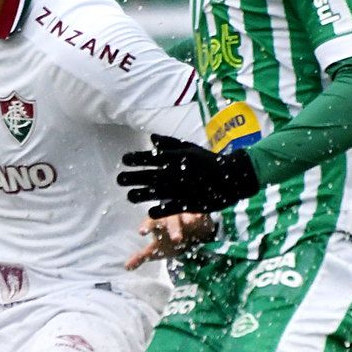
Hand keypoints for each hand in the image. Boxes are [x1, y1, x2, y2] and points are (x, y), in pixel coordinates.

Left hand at [117, 134, 260, 215]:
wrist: (232, 176)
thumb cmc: (208, 160)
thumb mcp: (189, 148)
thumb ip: (170, 144)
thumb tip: (151, 138)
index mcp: (179, 158)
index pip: (154, 157)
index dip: (138, 159)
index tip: (124, 160)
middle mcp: (180, 173)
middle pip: (153, 175)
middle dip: (135, 177)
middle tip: (119, 179)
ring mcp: (185, 188)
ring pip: (160, 192)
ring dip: (143, 194)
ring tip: (129, 196)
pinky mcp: (192, 202)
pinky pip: (175, 207)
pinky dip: (163, 210)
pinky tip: (149, 212)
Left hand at [124, 212, 217, 270]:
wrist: (187, 232)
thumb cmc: (168, 240)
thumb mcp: (156, 249)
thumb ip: (142, 256)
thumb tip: (126, 267)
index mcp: (157, 223)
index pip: (150, 223)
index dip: (146, 227)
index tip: (142, 232)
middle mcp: (170, 216)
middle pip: (170, 220)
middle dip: (173, 228)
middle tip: (176, 239)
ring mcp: (183, 213)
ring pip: (184, 214)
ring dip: (187, 217)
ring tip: (190, 222)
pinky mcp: (196, 213)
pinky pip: (198, 212)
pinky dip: (199, 215)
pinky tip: (201, 217)